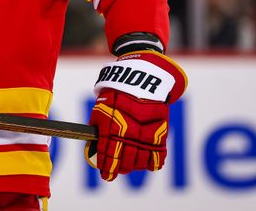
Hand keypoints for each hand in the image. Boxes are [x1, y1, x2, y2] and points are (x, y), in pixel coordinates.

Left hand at [86, 51, 186, 180]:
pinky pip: (159, 154)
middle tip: (117, 171)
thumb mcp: (100, 109)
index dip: (107, 169)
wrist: (139, 79)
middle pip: (125, 161)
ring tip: (131, 166)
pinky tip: (149, 164)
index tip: (106, 176)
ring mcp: (146, 133)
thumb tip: (94, 149)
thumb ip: (98, 130)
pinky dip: (155, 162)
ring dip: (136, 166)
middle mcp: (129, 133)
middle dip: (120, 169)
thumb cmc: (115, 95)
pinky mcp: (161, 132)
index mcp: (112, 127)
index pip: (108, 155)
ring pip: (142, 161)